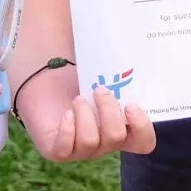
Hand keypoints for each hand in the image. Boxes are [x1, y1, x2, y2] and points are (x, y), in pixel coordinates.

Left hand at [16, 65, 156, 163]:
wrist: (47, 79)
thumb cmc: (81, 76)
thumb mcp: (106, 74)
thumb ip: (124, 72)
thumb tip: (138, 39)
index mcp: (122, 128)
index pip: (144, 143)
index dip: (142, 129)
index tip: (131, 105)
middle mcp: (104, 143)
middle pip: (116, 138)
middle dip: (108, 111)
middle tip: (99, 90)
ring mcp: (81, 150)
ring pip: (91, 142)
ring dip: (85, 115)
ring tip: (78, 98)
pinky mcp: (57, 150)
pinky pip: (65, 149)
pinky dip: (68, 129)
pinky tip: (67, 112)